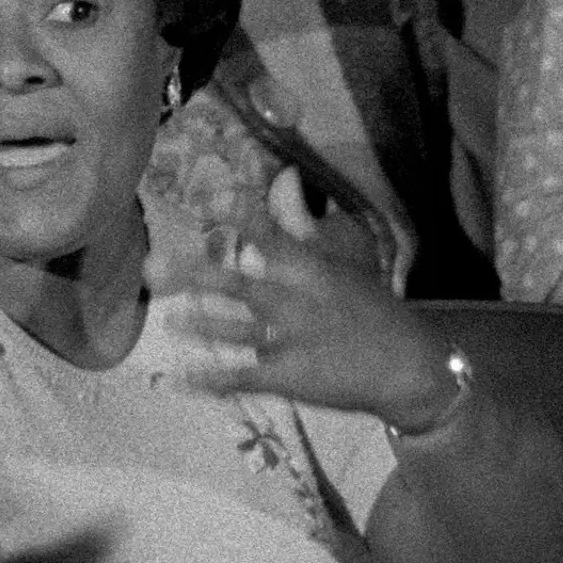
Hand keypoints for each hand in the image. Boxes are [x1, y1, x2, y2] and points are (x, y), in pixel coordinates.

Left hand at [147, 168, 460, 428]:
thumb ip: (302, 229)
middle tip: (153, 267)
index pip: (272, 236)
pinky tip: (180, 380)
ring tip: (168, 320)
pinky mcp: (291, 379)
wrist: (408, 367)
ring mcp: (293, 343)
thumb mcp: (342, 266)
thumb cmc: (370, 311)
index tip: (210, 198)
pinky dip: (210, 380)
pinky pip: (242, 378)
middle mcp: (299, 303)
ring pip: (237, 332)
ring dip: (200, 325)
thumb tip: (283, 182)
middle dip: (196, 275)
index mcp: (313, 271)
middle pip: (241, 285)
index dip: (240, 217)